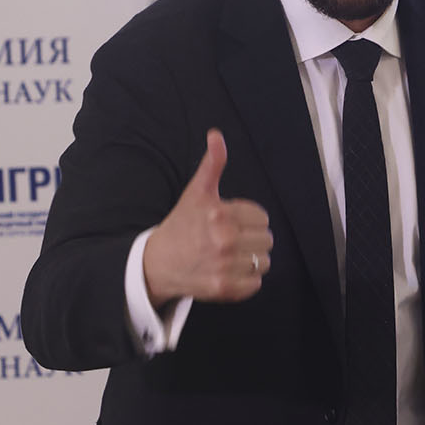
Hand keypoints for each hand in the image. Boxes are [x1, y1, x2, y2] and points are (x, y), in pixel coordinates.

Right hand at [143, 129, 272, 305]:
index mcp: (220, 214)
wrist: (157, 263)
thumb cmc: (181, 225)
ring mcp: (224, 267)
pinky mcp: (224, 289)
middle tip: (230, 240)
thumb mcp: (197, 192)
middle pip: (267, 240)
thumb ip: (212, 164)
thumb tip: (217, 135)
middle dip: (252, 239)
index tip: (229, 222)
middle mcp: (223, 240)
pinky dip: (247, 281)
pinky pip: (256, 284)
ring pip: (264, 262)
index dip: (248, 220)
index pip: (261, 217)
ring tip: (230, 257)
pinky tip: (229, 272)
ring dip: (251, 260)